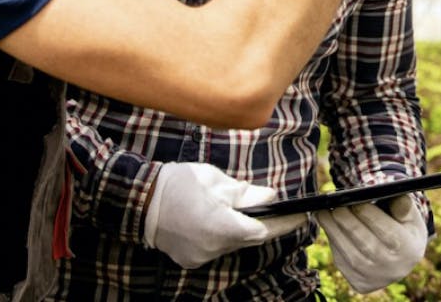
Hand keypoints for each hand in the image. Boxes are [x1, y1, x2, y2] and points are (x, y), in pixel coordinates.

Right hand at [143, 162, 307, 267]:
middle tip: (279, 212)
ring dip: (239, 229)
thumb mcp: (215, 180)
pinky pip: (215, 249)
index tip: (301, 215)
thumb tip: (271, 198)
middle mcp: (215, 247)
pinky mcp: (191, 260)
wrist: (139, 200)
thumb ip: (245, 192)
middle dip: (264, 225)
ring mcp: (202, 257)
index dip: (284, 223)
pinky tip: (214, 220)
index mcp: (223, 225)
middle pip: (250, 239)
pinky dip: (220, 236)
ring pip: (232, 244)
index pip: (264, 229)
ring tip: (238, 210)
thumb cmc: (178, 183)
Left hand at [316, 194, 427, 292]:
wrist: (400, 261)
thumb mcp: (410, 216)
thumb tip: (393, 194)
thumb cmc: (403, 229)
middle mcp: (393, 269)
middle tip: (335, 206)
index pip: (389, 233)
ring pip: (351, 255)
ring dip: (334, 232)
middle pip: (367, 245)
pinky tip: (328, 226)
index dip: (370, 216)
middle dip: (348, 223)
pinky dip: (334, 243)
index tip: (355, 201)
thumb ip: (404, 204)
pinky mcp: (359, 283)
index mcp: (409, 250)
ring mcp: (375, 279)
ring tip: (323, 213)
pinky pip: (342, 262)